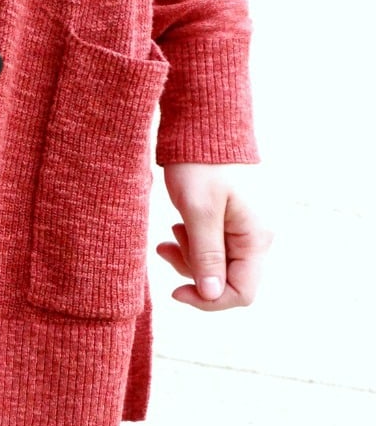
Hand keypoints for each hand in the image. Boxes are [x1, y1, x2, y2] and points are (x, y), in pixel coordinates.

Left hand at [156, 163, 271, 310]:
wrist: (205, 124)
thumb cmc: (201, 163)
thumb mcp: (199, 211)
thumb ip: (206, 255)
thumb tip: (212, 295)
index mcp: (256, 237)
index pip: (242, 293)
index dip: (208, 301)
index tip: (176, 291)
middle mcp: (258, 236)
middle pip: (227, 280)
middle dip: (193, 272)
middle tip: (167, 247)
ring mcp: (246, 228)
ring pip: (217, 264)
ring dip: (189, 257)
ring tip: (169, 234)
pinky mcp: (233, 219)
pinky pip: (215, 245)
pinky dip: (193, 243)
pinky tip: (176, 228)